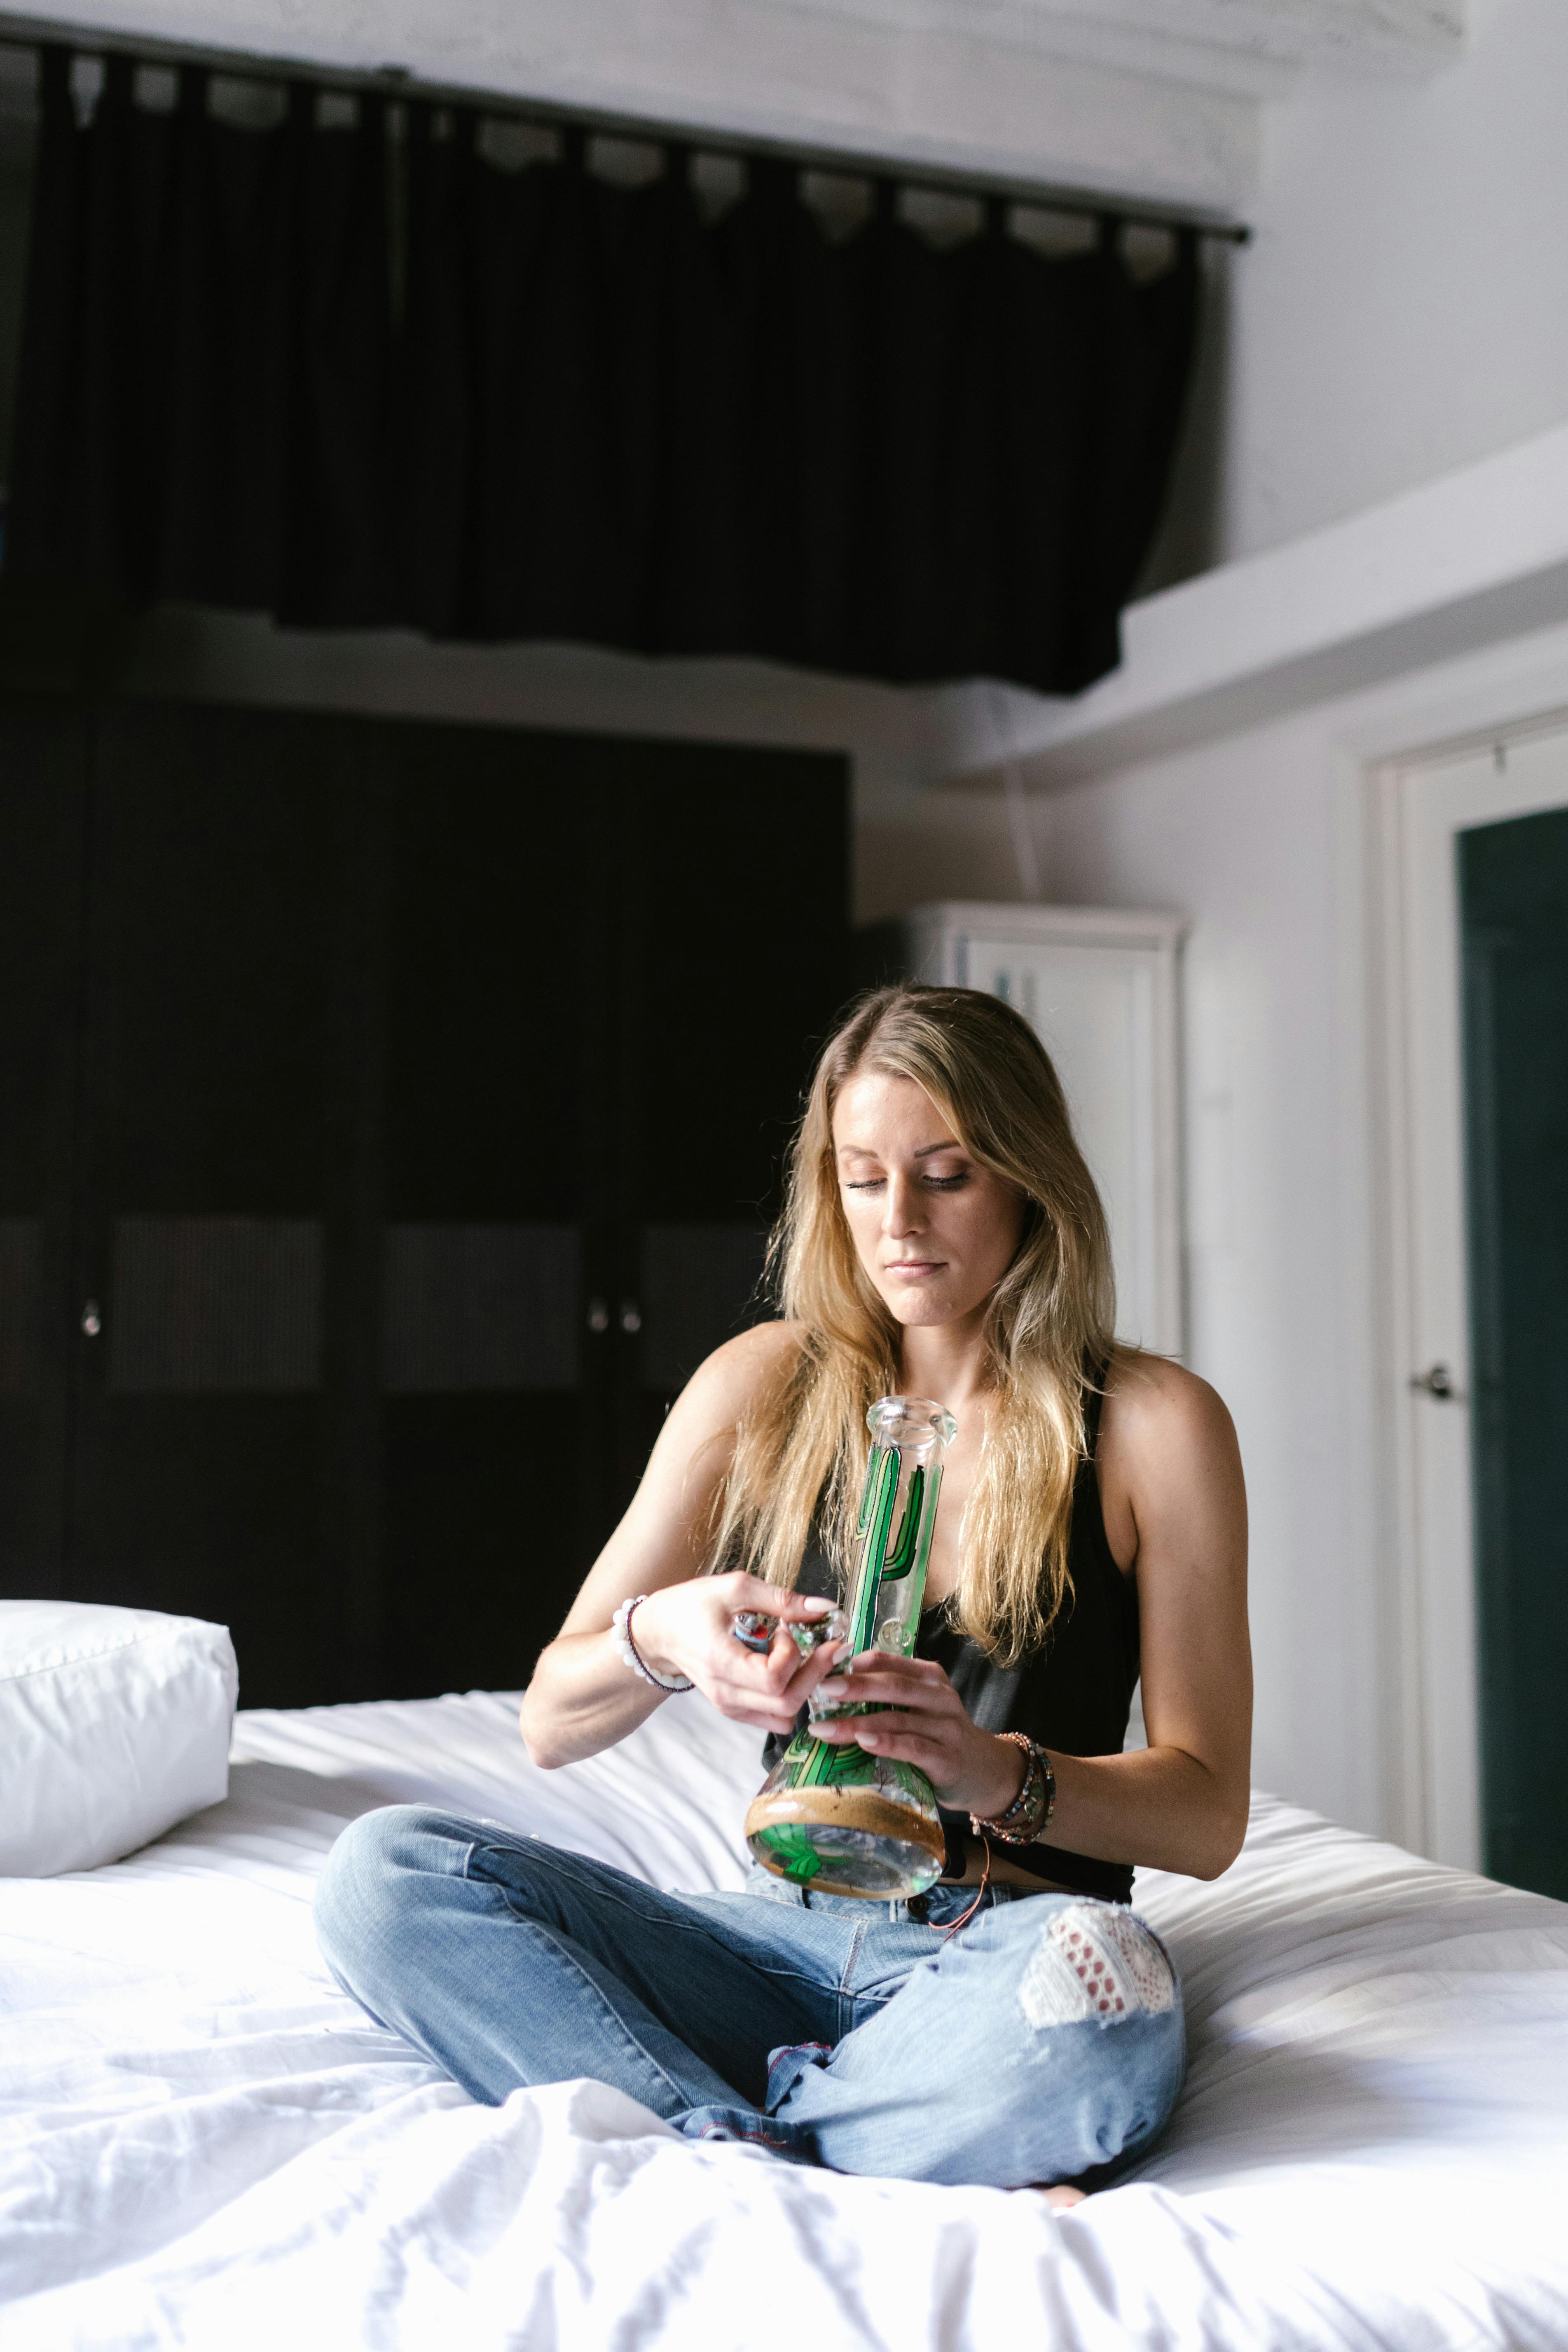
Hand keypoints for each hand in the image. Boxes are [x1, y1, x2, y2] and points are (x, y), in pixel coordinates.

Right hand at [629, 1574, 847, 1738]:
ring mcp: (731, 1707)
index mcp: (722, 1663)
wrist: (660, 1631)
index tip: (785, 1628)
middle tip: (814, 1642)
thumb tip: (824, 1607)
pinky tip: (783, 1667)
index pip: (774, 1678)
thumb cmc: (692, 1605)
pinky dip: (789, 1695)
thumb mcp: (735, 1588)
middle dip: (812, 1671)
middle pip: (788, 1702)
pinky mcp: (736, 1710)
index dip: (792, 1653)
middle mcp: (727, 1695)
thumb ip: (781, 1599)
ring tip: (792, 1654)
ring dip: (802, 1686)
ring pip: (786, 1715)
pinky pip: (775, 1716)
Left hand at [812, 1653, 1027, 1817]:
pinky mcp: (947, 1759)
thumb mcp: (917, 1705)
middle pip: (893, 1686)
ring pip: (897, 1719)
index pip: (888, 1661)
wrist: (982, 1771)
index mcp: (928, 1676)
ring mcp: (946, 1727)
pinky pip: (914, 1747)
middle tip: (822, 1689)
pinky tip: (864, 1743)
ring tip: (825, 1729)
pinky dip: (887, 1744)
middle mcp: (940, 1697)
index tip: (824, 1667)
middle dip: (855, 1687)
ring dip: (857, 1723)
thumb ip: (887, 1693)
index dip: (855, 1662)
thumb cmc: (936, 1734)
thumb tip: (833, 1684)